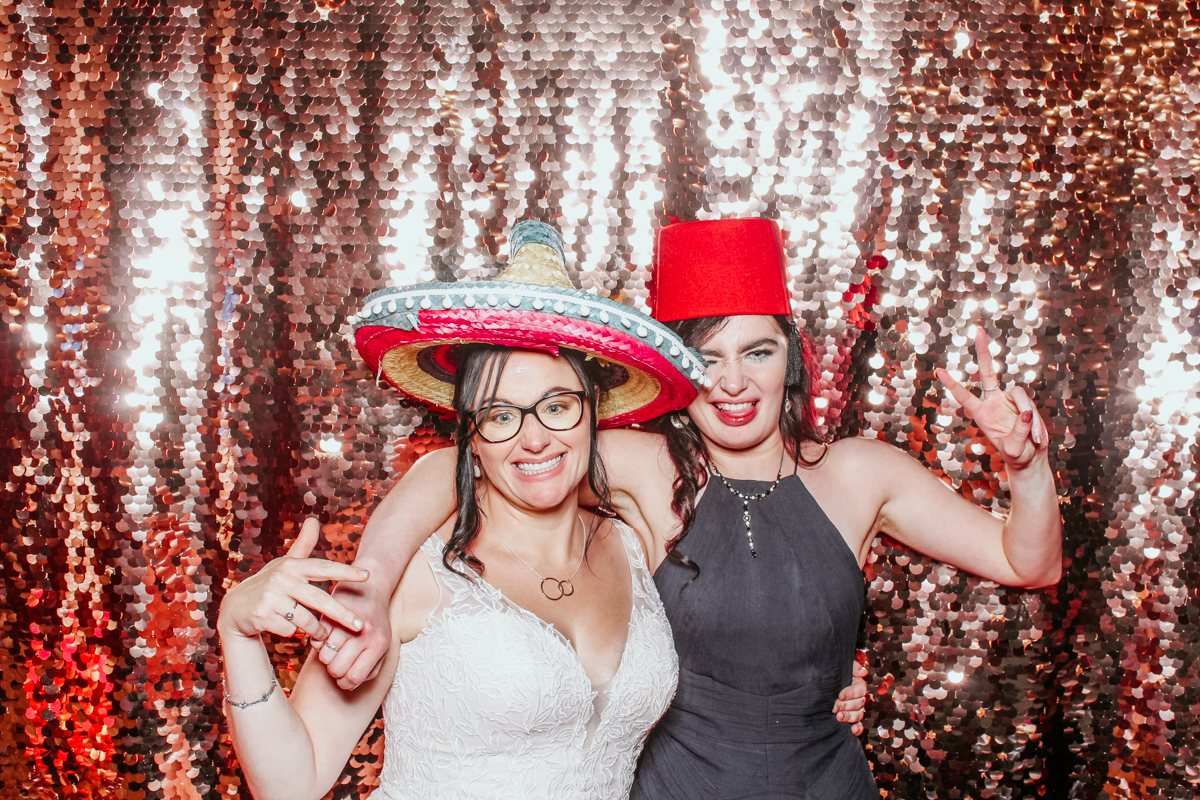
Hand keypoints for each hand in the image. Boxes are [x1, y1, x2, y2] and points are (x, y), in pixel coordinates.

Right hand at [217, 518, 367, 642]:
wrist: (236, 609)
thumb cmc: (269, 584)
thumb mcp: (285, 564)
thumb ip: (303, 545)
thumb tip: (314, 519)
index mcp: (292, 566)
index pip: (323, 568)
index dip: (346, 571)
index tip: (367, 576)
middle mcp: (281, 579)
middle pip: (319, 599)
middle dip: (342, 613)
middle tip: (360, 625)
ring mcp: (270, 598)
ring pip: (305, 620)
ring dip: (317, 631)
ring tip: (323, 635)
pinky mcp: (261, 615)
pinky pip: (288, 630)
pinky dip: (292, 634)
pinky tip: (287, 629)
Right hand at [310, 580, 393, 690]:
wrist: (372, 587)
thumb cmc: (376, 623)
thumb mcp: (383, 645)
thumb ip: (371, 669)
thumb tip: (350, 686)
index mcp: (379, 644)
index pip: (354, 677)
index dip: (345, 683)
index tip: (343, 678)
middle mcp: (364, 634)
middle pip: (336, 669)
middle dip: (333, 671)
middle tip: (337, 662)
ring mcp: (346, 623)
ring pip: (324, 656)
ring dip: (325, 657)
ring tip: (334, 648)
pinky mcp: (331, 614)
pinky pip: (316, 640)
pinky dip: (318, 643)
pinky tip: (328, 637)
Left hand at [833, 657, 868, 735]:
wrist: (821, 684)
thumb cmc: (833, 674)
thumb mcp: (842, 667)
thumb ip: (853, 667)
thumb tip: (863, 672)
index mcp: (857, 684)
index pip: (859, 690)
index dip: (851, 693)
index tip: (840, 696)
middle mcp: (858, 697)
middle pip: (859, 703)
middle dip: (846, 706)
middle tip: (835, 707)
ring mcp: (855, 709)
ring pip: (858, 714)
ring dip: (849, 717)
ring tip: (838, 717)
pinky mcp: (851, 719)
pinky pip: (859, 725)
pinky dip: (857, 729)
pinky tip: (853, 731)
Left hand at [936, 327, 1048, 470]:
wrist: (1030, 458)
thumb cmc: (1017, 456)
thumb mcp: (1015, 449)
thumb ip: (1020, 431)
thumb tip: (1027, 412)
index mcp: (982, 414)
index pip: (965, 396)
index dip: (953, 384)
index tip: (939, 370)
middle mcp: (994, 402)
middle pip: (988, 373)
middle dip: (984, 352)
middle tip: (979, 331)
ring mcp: (1010, 400)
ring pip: (1020, 394)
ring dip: (1029, 419)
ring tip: (1034, 440)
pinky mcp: (1025, 403)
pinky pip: (1031, 405)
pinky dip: (1036, 424)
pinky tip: (1037, 439)